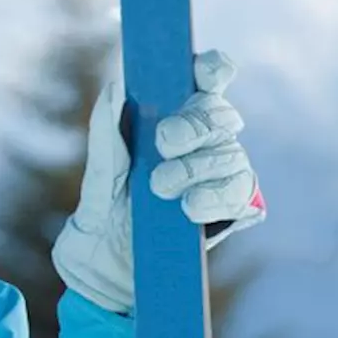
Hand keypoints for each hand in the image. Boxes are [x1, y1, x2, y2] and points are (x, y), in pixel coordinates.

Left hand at [51, 50, 266, 314]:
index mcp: (171, 118)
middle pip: (218, 113)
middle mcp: (203, 140)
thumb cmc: (104, 212)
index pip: (205, 80)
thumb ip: (106, 133)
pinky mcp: (234, 206)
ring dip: (194, 169)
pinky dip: (213, 197)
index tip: (201, 70)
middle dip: (193, 125)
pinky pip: (239, 192)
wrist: (109, 268)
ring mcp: (222, 171)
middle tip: (164, 142)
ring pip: (229, 152)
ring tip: (161, 190)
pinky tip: (190, 209)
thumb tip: (117, 89)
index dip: (211, 68)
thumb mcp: (97, 174)